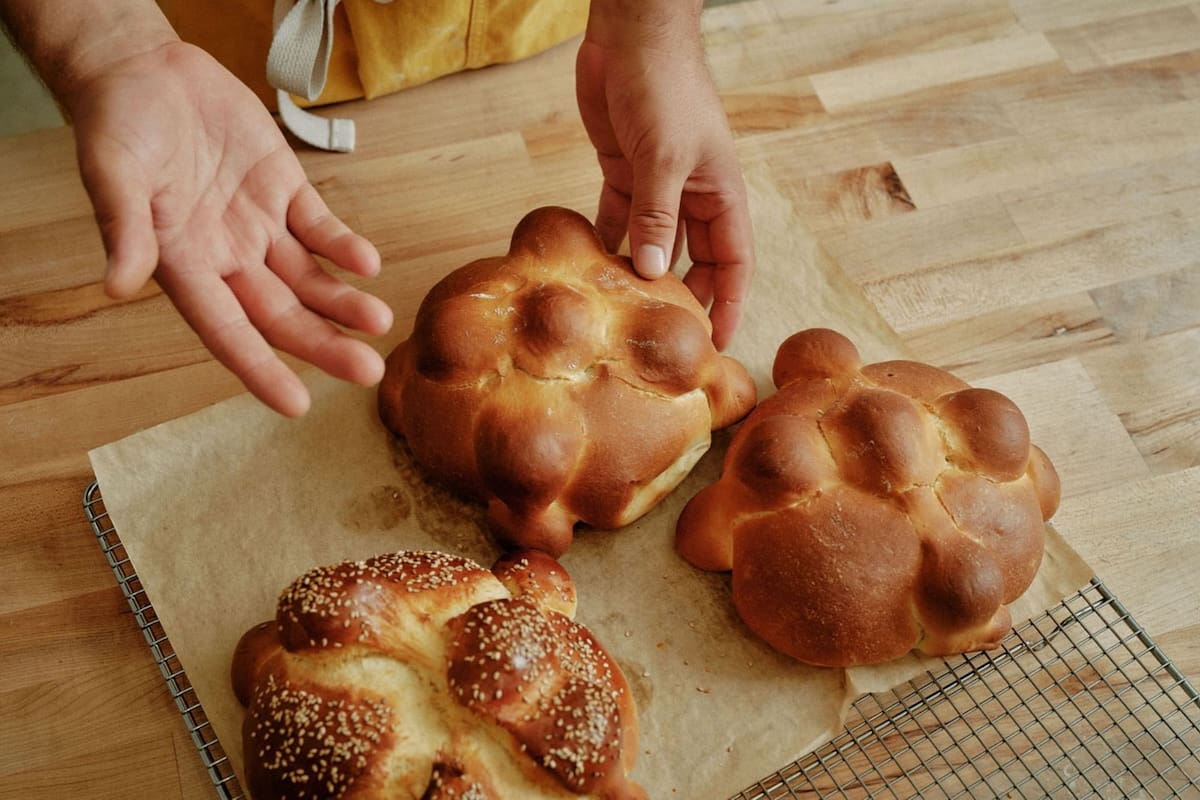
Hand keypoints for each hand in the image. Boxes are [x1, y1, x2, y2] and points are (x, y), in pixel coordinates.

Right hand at [67, 41, 391, 415]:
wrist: (143, 70)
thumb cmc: (116, 124)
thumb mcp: (112, 172)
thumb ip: (124, 228)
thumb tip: (116, 285)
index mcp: (183, 264)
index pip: (227, 330)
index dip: (261, 369)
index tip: (297, 405)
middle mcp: (226, 255)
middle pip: (282, 314)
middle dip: (324, 344)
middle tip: (368, 372)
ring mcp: (259, 224)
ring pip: (309, 278)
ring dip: (344, 303)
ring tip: (379, 322)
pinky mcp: (284, 189)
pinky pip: (320, 227)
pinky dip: (344, 247)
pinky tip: (368, 264)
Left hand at [575, 4, 753, 349]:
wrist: (631, 35)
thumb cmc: (666, 88)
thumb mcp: (665, 158)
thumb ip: (658, 216)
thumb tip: (655, 274)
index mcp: (720, 193)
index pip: (734, 262)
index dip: (730, 303)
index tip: (718, 344)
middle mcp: (693, 195)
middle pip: (694, 260)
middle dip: (683, 297)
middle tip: (663, 339)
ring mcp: (656, 184)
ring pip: (654, 243)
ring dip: (641, 273)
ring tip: (624, 313)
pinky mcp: (622, 171)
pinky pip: (619, 218)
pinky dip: (608, 242)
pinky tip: (592, 270)